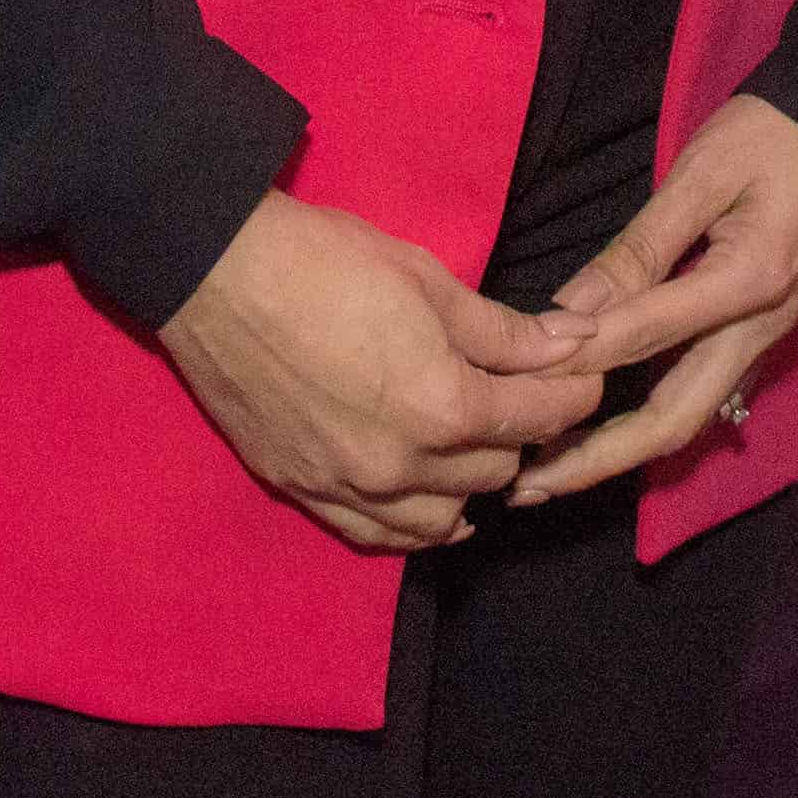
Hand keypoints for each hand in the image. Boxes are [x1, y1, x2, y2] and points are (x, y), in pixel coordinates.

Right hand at [156, 194, 603, 553]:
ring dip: (469, 486)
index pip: (537, 420)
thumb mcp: (428, 280)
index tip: (583, 376)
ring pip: (442, 520)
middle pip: (495, 472)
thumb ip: (504, 331)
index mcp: (443, 408)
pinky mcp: (304, 492)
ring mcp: (348, 488)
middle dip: (519, 433)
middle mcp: (401, 467)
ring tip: (473, 449)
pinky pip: (377, 536)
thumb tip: (572, 345)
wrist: (215, 273)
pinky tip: (430, 503)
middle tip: (522, 398)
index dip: (573, 395)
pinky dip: (414, 523)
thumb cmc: (325, 261)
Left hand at [506, 96, 797, 505]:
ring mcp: (764, 340)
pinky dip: (649, 425)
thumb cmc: (777, 135)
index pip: (646, 337)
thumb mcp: (703, 172)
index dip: (578, 361)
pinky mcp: (759, 336)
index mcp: (747, 285)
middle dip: (597, 460)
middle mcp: (759, 331)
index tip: (518, 382)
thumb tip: (571, 310)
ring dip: (619, 454)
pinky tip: (606, 433)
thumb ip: (639, 246)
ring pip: (689, 418)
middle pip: (675, 420)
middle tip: (524, 487)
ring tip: (551, 473)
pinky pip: (702, 396)